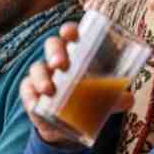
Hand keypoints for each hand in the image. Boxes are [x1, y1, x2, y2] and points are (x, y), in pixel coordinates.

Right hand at [19, 22, 132, 146]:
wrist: (66, 123)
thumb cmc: (87, 97)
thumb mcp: (103, 96)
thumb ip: (115, 97)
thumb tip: (127, 99)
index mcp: (76, 52)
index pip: (70, 34)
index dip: (69, 30)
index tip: (71, 34)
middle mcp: (57, 59)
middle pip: (52, 46)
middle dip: (55, 52)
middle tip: (61, 65)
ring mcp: (42, 75)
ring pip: (37, 68)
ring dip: (42, 77)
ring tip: (49, 90)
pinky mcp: (31, 92)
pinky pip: (27, 90)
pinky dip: (29, 97)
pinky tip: (35, 105)